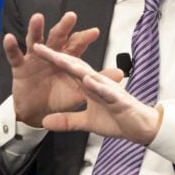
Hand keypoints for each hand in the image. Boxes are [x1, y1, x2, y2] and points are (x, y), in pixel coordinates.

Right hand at [3, 12, 101, 126]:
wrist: (37, 112)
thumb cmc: (58, 97)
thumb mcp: (79, 91)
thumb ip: (97, 82)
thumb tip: (120, 73)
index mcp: (66, 59)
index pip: (76, 45)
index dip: (84, 39)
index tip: (94, 32)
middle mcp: (50, 54)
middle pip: (57, 38)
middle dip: (63, 27)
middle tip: (71, 17)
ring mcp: (33, 58)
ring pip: (35, 40)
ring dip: (36, 29)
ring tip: (38, 18)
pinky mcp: (19, 67)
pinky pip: (14, 55)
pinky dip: (11, 47)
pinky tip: (10, 38)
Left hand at [30, 44, 161, 144]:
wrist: (140, 129)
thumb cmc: (116, 120)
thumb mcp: (86, 122)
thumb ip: (66, 120)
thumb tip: (45, 122)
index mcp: (88, 85)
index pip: (66, 69)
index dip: (50, 60)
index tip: (34, 51)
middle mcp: (96, 82)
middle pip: (73, 66)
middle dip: (56, 56)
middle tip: (37, 46)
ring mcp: (107, 89)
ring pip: (88, 74)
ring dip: (74, 66)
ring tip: (57, 57)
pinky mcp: (119, 100)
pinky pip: (106, 92)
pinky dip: (97, 86)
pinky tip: (87, 81)